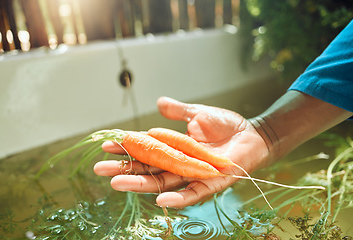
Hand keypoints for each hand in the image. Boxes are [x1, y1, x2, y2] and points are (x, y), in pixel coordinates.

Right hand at [94, 97, 268, 207]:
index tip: (107, 145)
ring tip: (116, 184)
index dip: (128, 149)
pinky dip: (177, 198)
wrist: (253, 133)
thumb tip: (158, 102)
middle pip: (148, 169)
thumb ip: (179, 111)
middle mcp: (180, 164)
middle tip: (99, 170)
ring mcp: (194, 175)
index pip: (146, 150)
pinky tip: (159, 199)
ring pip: (164, 183)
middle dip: (124, 170)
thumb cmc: (227, 125)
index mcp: (175, 148)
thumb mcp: (199, 114)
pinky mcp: (211, 183)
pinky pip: (193, 193)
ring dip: (141, 185)